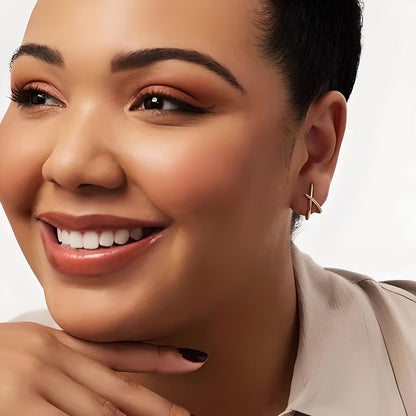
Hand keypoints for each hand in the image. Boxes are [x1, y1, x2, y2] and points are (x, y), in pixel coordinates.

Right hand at [0, 322, 204, 414]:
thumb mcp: (33, 345)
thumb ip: (70, 358)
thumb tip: (101, 384)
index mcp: (57, 342)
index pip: (119, 352)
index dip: (159, 358)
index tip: (194, 360)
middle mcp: (51, 358)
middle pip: (114, 390)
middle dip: (154, 407)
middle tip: (185, 415)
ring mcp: (32, 382)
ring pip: (96, 413)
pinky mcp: (15, 407)